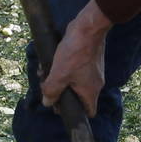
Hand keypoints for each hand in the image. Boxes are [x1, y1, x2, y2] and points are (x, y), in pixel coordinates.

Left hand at [40, 0, 112, 114]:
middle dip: (61, 93)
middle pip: (78, 97)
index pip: (88, 112)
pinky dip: (65, 69)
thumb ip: (51, 91)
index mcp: (90, 91)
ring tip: (46, 72)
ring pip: (75, 83)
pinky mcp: (90, 61)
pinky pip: (76, 71)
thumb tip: (47, 102)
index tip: (59, 106)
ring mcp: (93, 72)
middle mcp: (95, 84)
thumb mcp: (58, 74)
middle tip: (47, 87)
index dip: (74, 113)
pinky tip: (52, 62)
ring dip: (60, 80)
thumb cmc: (75, 53)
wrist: (87, 28)